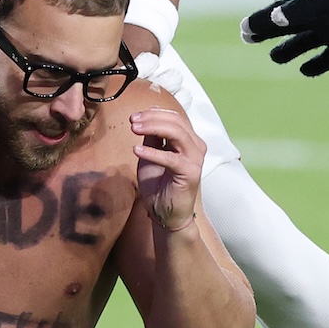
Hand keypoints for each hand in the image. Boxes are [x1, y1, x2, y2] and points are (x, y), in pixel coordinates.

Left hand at [131, 103, 205, 231]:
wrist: (167, 215)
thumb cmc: (160, 187)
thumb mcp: (150, 157)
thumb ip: (151, 139)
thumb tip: (144, 120)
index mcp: (188, 141)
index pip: (175, 117)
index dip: (154, 113)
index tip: (135, 116)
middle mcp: (196, 147)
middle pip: (176, 122)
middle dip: (152, 118)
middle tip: (133, 121)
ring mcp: (195, 159)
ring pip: (177, 133)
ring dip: (153, 128)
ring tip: (134, 129)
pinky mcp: (190, 172)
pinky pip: (171, 158)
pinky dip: (153, 152)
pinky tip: (136, 150)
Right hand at [240, 0, 328, 75]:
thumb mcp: (325, 6)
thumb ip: (297, 11)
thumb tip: (272, 16)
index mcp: (311, 2)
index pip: (279, 11)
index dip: (260, 20)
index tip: (243, 29)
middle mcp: (321, 15)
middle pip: (289, 26)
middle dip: (269, 32)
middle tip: (248, 39)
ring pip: (306, 41)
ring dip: (290, 49)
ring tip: (275, 58)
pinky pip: (328, 56)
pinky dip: (315, 63)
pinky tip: (305, 70)